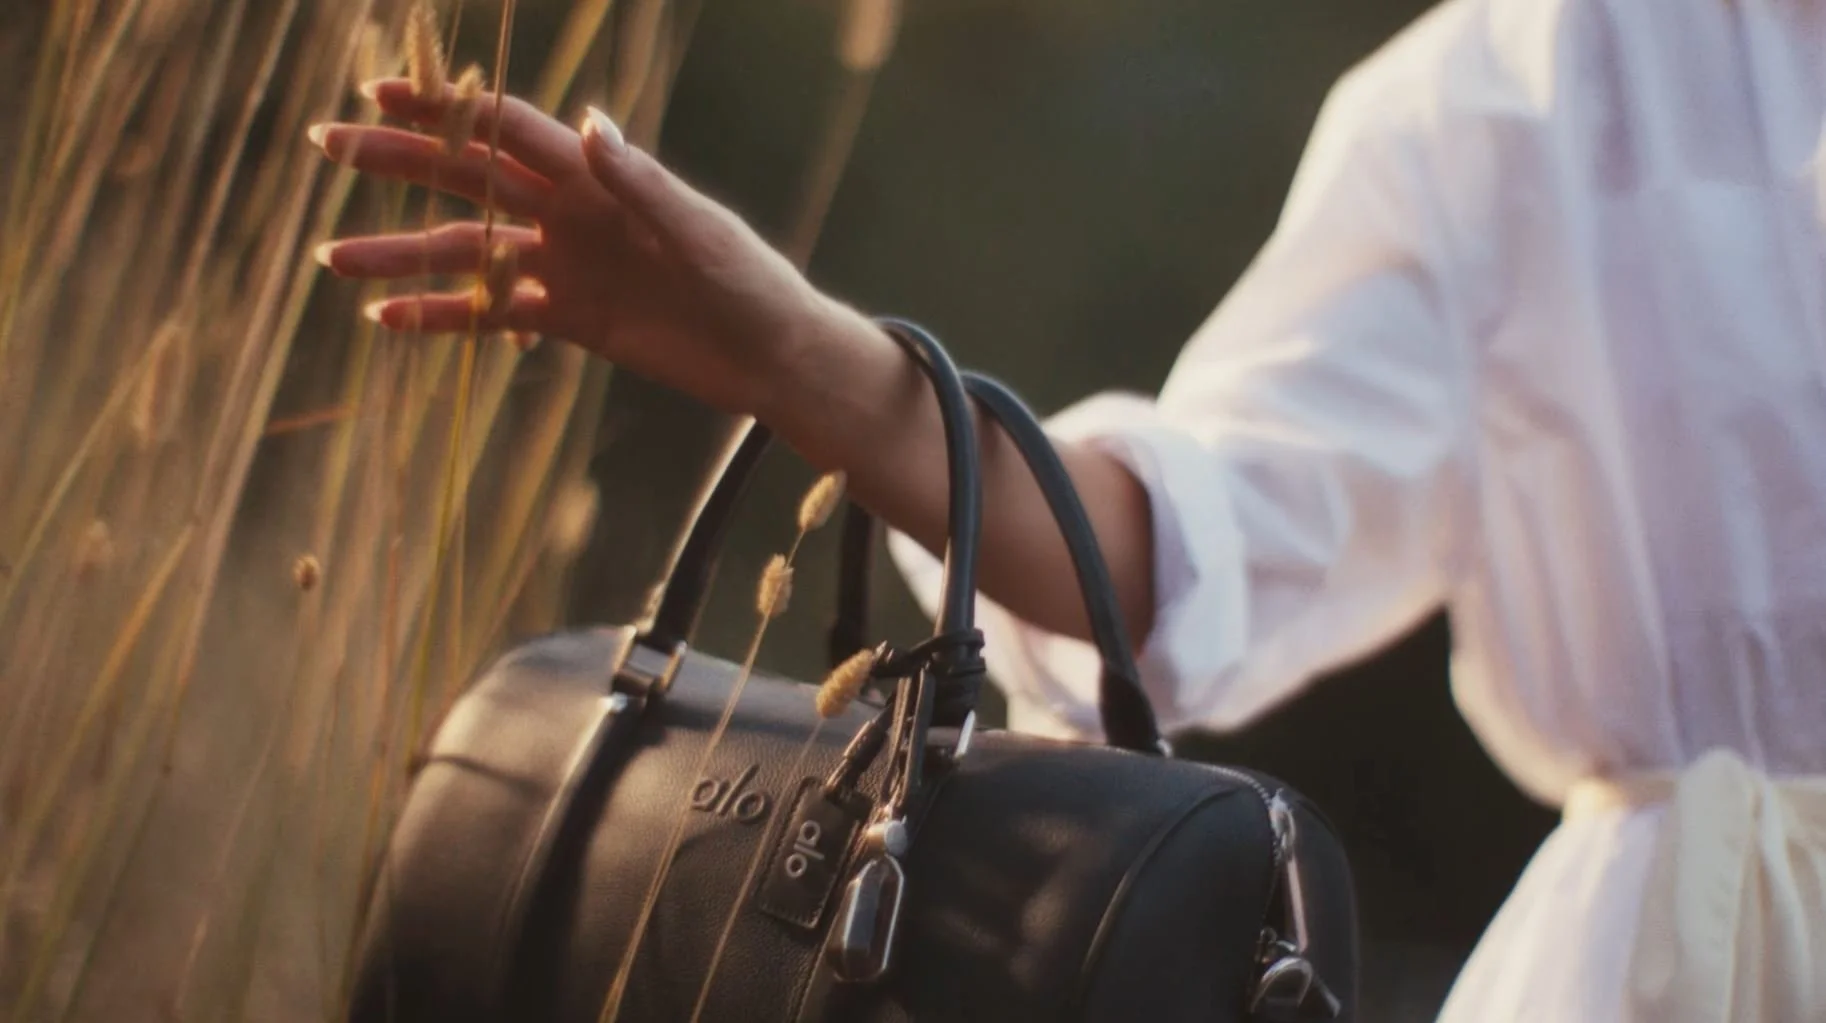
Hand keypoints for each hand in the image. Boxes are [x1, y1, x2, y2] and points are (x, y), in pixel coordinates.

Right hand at [309, 80, 857, 416]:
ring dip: (401, 255)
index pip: (508, 131)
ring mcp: (565, 266)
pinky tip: (389, 320)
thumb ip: (643, 184)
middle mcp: (571, 214)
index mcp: (599, 179)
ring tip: (335, 261)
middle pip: (469, 180)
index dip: (446, 111)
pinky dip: (443, 318)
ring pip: (468, 254)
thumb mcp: (699, 234)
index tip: (381, 93)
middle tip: (328, 147)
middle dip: (399, 162)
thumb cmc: (748, 282)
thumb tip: (589, 125)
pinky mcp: (570, 320)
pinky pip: (494, 315)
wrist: (769, 357)